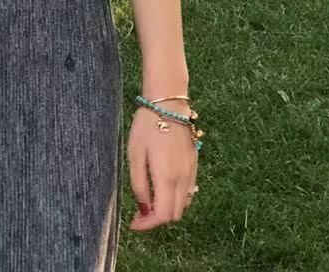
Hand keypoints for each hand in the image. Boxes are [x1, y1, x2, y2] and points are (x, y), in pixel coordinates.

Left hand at [126, 104, 198, 230]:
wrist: (169, 103)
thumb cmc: (147, 126)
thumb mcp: (135, 154)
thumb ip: (139, 184)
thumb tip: (143, 207)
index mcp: (167, 177)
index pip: (163, 215)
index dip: (148, 225)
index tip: (134, 224)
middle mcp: (183, 179)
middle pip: (175, 214)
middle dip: (157, 218)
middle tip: (140, 211)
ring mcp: (191, 171)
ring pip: (184, 204)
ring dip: (168, 208)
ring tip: (150, 199)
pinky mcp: (194, 164)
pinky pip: (189, 191)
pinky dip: (176, 197)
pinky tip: (162, 187)